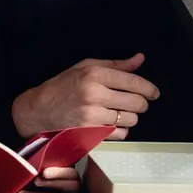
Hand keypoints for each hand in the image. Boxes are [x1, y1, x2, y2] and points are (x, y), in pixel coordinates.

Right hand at [11, 53, 159, 139]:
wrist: (39, 109)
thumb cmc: (63, 85)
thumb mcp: (85, 67)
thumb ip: (115, 65)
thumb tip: (140, 59)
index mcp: (95, 74)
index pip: (134, 82)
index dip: (149, 89)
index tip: (153, 93)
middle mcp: (95, 94)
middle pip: (137, 103)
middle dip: (141, 104)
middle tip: (136, 103)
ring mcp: (93, 115)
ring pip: (131, 120)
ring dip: (130, 118)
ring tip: (120, 113)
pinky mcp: (91, 132)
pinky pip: (120, 133)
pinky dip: (121, 130)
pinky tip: (111, 123)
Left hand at [16, 167, 86, 192]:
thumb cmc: (49, 184)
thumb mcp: (51, 176)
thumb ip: (46, 169)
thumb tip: (33, 163)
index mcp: (74, 179)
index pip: (71, 174)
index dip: (58, 173)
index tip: (44, 172)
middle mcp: (77, 192)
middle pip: (70, 187)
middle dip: (51, 183)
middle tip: (35, 181)